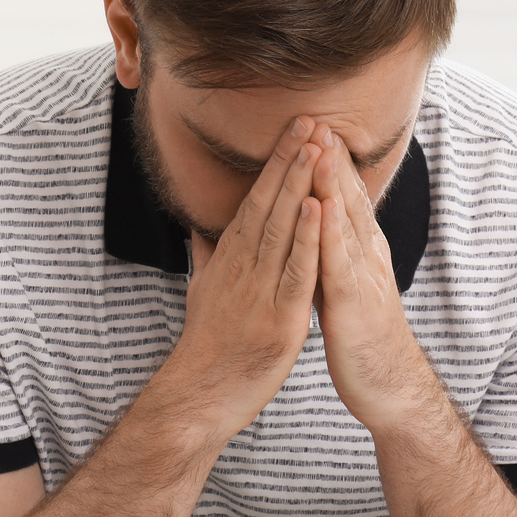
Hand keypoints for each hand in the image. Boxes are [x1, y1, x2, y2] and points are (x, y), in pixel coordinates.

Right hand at [162, 119, 323, 441]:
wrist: (199, 395)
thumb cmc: (207, 346)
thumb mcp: (203, 292)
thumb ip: (207, 257)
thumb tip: (199, 229)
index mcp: (229, 260)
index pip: (254, 202)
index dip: (274, 165)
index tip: (292, 131)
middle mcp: (242, 268)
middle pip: (266, 205)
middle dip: (288, 161)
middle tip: (307, 120)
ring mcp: (259, 291)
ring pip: (280, 229)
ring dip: (298, 186)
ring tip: (314, 148)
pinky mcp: (278, 318)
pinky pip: (294, 272)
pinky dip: (305, 238)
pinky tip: (317, 208)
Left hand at [310, 131, 445, 434]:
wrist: (388, 387)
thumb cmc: (361, 339)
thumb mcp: (341, 289)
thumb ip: (328, 258)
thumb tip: (311, 233)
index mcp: (359, 253)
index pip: (342, 199)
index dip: (327, 163)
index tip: (309, 126)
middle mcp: (366, 257)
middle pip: (347, 198)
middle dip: (330, 157)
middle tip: (315, 115)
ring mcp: (363, 277)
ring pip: (346, 221)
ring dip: (332, 180)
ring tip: (320, 143)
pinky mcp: (354, 303)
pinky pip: (340, 262)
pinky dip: (331, 230)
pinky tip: (322, 204)